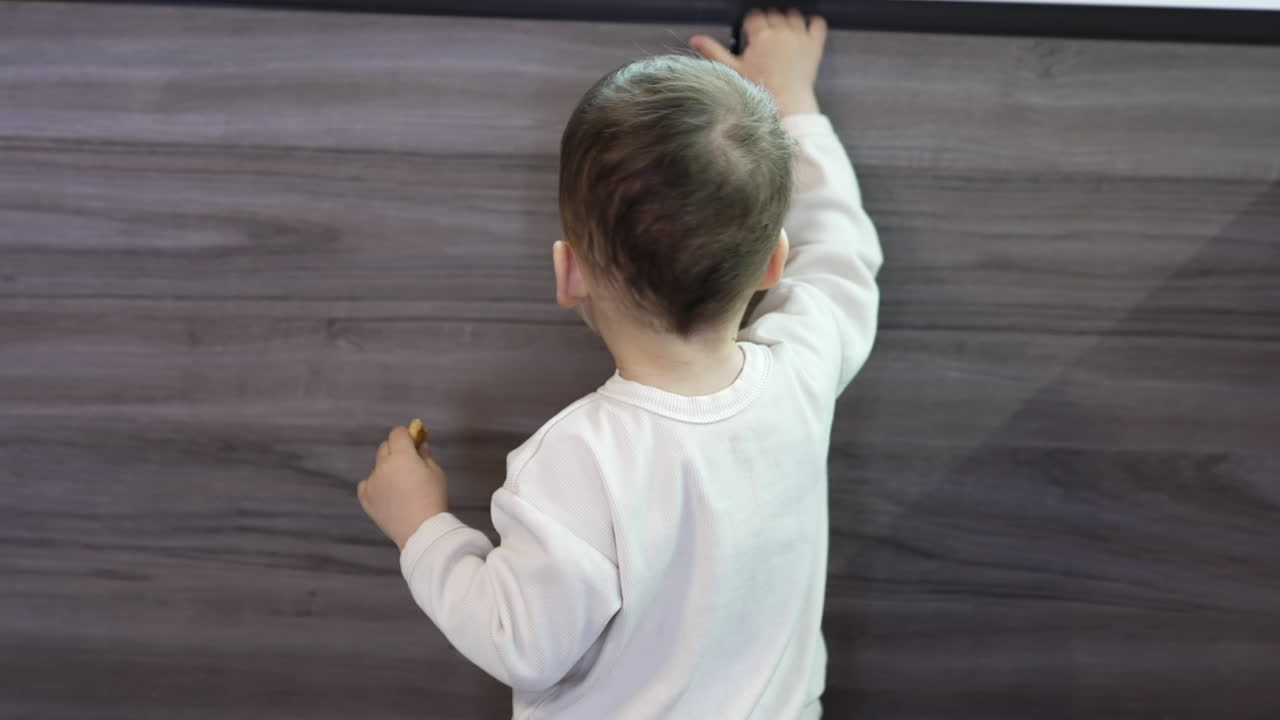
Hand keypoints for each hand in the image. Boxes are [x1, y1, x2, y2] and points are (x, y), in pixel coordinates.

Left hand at [358, 426, 447, 550]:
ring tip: (400, 487)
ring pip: (377, 468)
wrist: (422, 531)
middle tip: (409, 464)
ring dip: (386, 470)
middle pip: (385, 447)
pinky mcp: (366, 499)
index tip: (414, 442)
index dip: (406, 435)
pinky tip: (385, 494)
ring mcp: (372, 483)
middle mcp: (383, 466)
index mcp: (402, 456)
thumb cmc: (434, 499)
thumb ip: (426, 456)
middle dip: (396, 450)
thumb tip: (421, 446)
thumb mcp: (437, 474)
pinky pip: (365, 485)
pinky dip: (373, 486)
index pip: (398, 433)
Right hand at [690, 9, 826, 117]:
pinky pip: (817, 23)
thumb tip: (694, 39)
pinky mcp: (815, 45)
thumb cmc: (758, 90)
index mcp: (760, 35)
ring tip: (782, 37)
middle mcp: (781, 31)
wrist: (787, 106)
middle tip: (765, 42)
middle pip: (773, 14)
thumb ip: (714, 52)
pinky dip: (812, 23)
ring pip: (793, 16)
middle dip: (768, 24)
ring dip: (787, 22)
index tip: (750, 36)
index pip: (753, 17)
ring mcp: (800, 36)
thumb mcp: (732, 71)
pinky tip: (806, 29)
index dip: (751, 26)